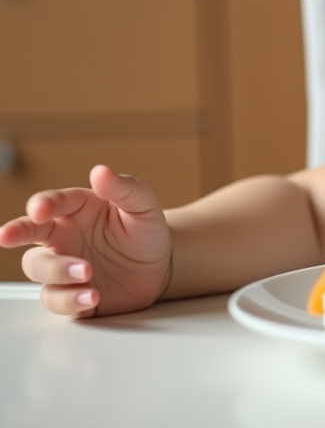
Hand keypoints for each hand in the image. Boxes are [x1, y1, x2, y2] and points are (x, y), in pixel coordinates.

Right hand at [0, 165, 171, 316]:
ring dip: (57, 271)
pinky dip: (70, 299)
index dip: (43, 204)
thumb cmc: (146, 231)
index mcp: (76, 210)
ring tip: (87, 271)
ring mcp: (63, 266)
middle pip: (30, 233)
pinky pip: (57, 299)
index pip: (52, 202)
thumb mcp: (143, 206)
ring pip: (39, 268)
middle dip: (17, 232)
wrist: (161, 267)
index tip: (40, 209)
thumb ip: (123, 189)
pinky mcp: (70, 293)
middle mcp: (63, 237)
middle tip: (9, 235)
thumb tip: (100, 171)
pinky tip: (92, 295)